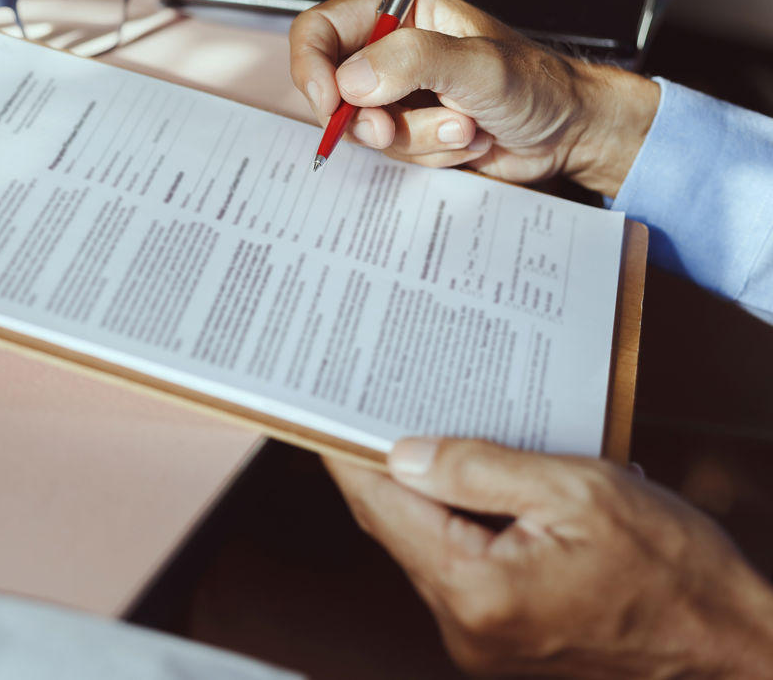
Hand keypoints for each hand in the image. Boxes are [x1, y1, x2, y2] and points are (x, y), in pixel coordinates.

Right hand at [289, 0, 659, 197]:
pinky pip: (391, 152)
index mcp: (399, 10)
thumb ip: (414, 62)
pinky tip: (467, 137)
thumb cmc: (540, 85)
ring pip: (365, 127)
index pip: (320, 30)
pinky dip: (430, 153)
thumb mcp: (478, 65)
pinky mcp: (410, 128)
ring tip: (465, 125)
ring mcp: (399, 92)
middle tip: (394, 129)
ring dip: (417, 138)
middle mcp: (391, 48)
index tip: (329, 102)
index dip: (312, 67)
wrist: (571, 132)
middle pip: (332, 87)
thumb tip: (352, 80)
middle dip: (370, 118)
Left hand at [325, 439, 772, 677]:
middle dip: (386, 467)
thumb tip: (404, 452)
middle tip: (374, 407)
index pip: (383, 508)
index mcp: (477, 590)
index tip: (323, 413)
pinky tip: (476, 486)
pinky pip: (459, 570)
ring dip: (427, 495)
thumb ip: (482, 468)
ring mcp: (482, 641)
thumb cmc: (677, 573)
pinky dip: (458, 526)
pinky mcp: (502, 640)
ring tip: (433, 436)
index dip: (348, 455)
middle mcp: (466, 627)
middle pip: (398, 528)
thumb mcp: (580, 493)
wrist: (735, 648)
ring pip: (427, 548)